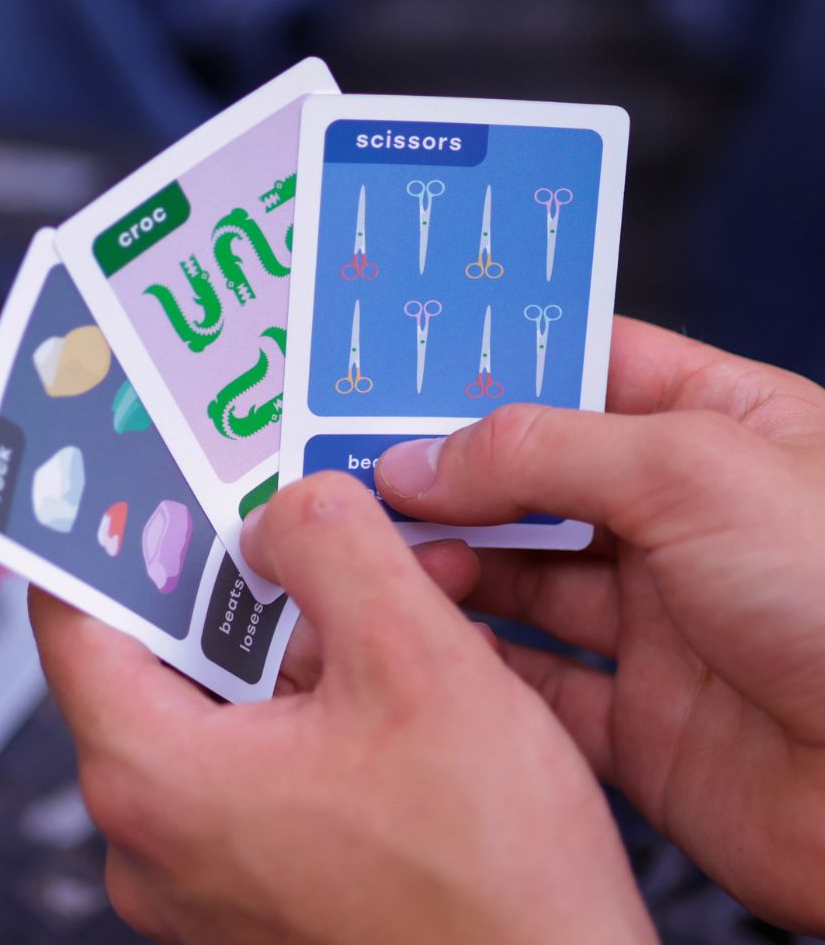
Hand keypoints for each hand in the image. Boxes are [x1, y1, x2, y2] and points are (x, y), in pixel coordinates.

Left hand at [30, 474, 654, 944]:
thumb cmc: (489, 887)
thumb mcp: (419, 666)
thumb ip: (335, 550)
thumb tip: (283, 509)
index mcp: (155, 779)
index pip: (77, 611)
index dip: (118, 527)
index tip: (148, 469)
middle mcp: (160, 830)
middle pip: (168, 646)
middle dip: (251, 569)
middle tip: (299, 506)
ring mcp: (210, 860)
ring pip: (232, 692)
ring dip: (305, 626)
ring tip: (386, 579)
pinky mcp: (262, 872)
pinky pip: (266, 746)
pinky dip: (320, 690)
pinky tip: (397, 657)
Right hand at [376, 316, 824, 933]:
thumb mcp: (693, 472)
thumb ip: (542, 451)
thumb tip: (420, 459)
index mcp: (719, 430)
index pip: (585, 368)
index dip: (495, 365)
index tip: (402, 371)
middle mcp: (682, 520)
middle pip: (536, 478)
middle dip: (452, 473)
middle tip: (365, 470)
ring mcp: (658, 620)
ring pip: (522, 577)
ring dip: (453, 563)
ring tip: (391, 552)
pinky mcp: (639, 717)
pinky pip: (534, 678)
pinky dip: (477, 658)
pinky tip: (432, 633)